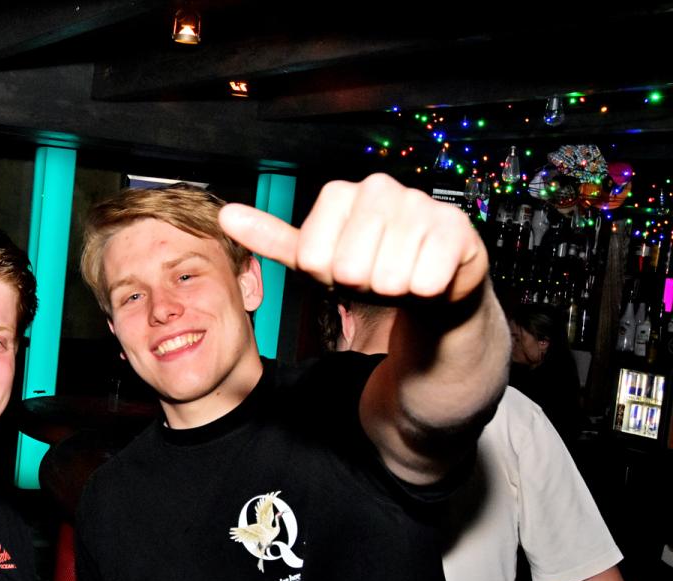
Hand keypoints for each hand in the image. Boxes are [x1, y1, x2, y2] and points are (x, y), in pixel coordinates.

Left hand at [219, 173, 487, 302]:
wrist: (428, 283)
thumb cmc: (368, 266)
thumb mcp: (315, 257)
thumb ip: (272, 238)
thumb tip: (225, 215)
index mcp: (340, 194)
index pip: (312, 257)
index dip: (327, 277)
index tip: (342, 268)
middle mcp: (379, 189)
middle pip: (349, 267)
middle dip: (360, 285)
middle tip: (375, 275)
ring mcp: (419, 204)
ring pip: (387, 276)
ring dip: (394, 289)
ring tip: (402, 274)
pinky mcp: (455, 228)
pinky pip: (426, 278)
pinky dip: (425, 290)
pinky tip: (428, 275)